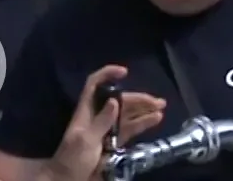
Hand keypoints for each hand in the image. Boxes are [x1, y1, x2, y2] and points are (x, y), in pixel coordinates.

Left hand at [46, 65, 166, 180]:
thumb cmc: (71, 160)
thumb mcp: (85, 141)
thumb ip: (101, 122)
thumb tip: (115, 101)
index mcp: (86, 112)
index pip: (94, 86)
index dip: (107, 75)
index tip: (124, 72)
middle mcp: (98, 117)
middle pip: (119, 101)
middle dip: (138, 98)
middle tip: (157, 101)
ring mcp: (107, 130)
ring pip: (128, 114)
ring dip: (144, 109)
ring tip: (161, 107)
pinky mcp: (114, 142)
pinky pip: (131, 129)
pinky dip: (143, 123)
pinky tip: (156, 119)